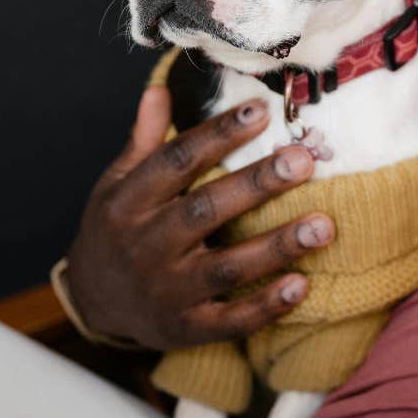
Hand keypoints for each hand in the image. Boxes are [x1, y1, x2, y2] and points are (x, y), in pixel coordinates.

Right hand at [65, 86, 334, 348]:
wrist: (93, 302)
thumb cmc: (116, 231)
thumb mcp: (116, 184)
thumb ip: (144, 141)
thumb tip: (161, 89)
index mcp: (129, 202)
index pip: (176, 161)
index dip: (218, 134)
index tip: (261, 110)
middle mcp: (145, 246)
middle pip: (206, 210)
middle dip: (256, 185)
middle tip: (303, 161)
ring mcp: (166, 291)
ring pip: (226, 268)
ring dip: (276, 247)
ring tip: (324, 225)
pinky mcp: (185, 328)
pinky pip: (229, 321)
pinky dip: (265, 306)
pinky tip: (302, 285)